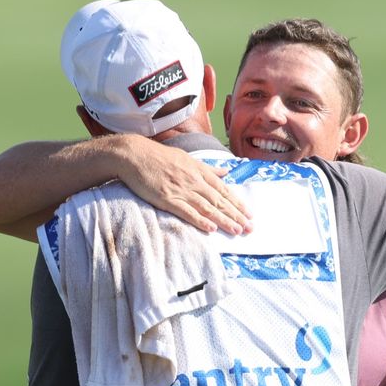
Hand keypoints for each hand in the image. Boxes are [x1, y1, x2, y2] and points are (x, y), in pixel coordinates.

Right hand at [113, 135, 250, 234]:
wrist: (135, 154)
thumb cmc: (160, 157)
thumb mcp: (188, 159)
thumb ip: (207, 169)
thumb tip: (225, 172)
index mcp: (199, 172)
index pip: (223, 190)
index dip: (237, 203)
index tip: (249, 214)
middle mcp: (194, 181)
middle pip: (219, 201)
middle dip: (236, 215)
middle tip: (250, 228)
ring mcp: (181, 190)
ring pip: (207, 207)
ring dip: (223, 220)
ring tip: (237, 230)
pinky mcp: (167, 199)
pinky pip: (186, 211)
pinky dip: (200, 220)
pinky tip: (211, 228)